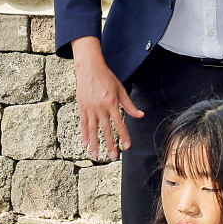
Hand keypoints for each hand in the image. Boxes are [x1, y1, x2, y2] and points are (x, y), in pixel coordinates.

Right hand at [73, 36, 142, 159]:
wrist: (89, 67)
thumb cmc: (106, 77)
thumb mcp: (121, 89)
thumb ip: (130, 105)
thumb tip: (140, 115)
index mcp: (112, 102)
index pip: (120, 123)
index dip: (124, 135)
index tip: (126, 146)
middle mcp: (100, 107)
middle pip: (106, 129)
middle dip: (110, 143)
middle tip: (114, 156)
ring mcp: (90, 108)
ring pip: (93, 129)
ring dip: (95, 143)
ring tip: (96, 155)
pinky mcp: (82, 107)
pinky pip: (83, 123)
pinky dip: (84, 134)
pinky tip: (85, 144)